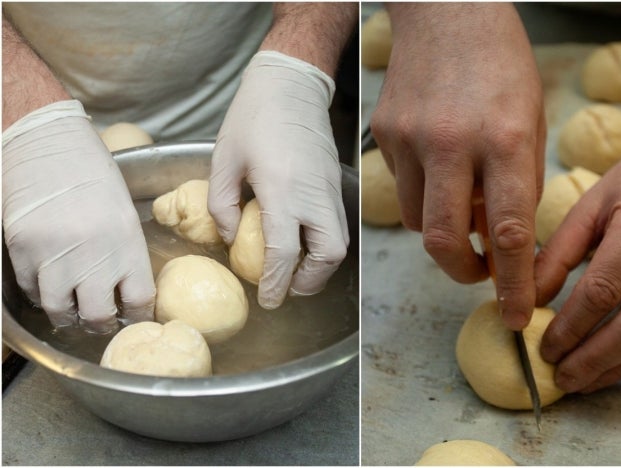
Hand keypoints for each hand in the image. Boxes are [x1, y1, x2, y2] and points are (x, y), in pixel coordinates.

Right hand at [2, 100, 155, 331]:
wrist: (47, 143)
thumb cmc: (92, 174)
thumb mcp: (124, 212)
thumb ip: (126, 252)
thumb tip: (124, 290)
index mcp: (127, 242)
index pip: (139, 300)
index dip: (139, 315)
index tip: (135, 317)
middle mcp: (93, 254)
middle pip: (98, 316)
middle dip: (101, 325)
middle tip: (101, 323)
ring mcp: (53, 255)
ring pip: (59, 310)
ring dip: (67, 317)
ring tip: (73, 313)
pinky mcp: (22, 250)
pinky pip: (31, 289)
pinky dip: (40, 294)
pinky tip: (49, 288)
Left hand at [208, 52, 348, 309]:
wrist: (291, 84)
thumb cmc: (253, 117)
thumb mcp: (223, 159)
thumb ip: (222, 205)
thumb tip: (230, 239)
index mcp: (282, 189)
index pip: (285, 251)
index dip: (276, 282)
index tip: (267, 300)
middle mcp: (314, 195)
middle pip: (327, 255)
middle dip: (309, 281)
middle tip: (287, 288)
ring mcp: (330, 189)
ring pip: (340, 243)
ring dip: (320, 266)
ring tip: (296, 270)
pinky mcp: (337, 183)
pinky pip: (339, 225)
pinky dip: (325, 244)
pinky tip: (304, 242)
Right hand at [370, 3, 545, 328]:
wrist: (446, 11)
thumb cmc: (501, 62)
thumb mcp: (530, 118)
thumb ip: (518, 180)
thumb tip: (500, 236)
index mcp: (503, 138)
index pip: (510, 232)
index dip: (515, 283)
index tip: (519, 314)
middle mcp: (451, 142)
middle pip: (445, 239)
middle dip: (463, 272)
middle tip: (479, 274)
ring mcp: (409, 139)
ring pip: (418, 220)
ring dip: (442, 229)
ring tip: (461, 203)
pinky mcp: (383, 134)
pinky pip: (402, 187)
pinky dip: (423, 193)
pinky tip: (437, 166)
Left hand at [535, 69, 620, 392]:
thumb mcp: (590, 205)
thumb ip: (557, 253)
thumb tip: (530, 301)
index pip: (604, 289)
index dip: (571, 326)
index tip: (544, 347)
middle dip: (594, 359)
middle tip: (560, 377)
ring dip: (619, 368)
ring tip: (582, 381)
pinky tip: (616, 367)